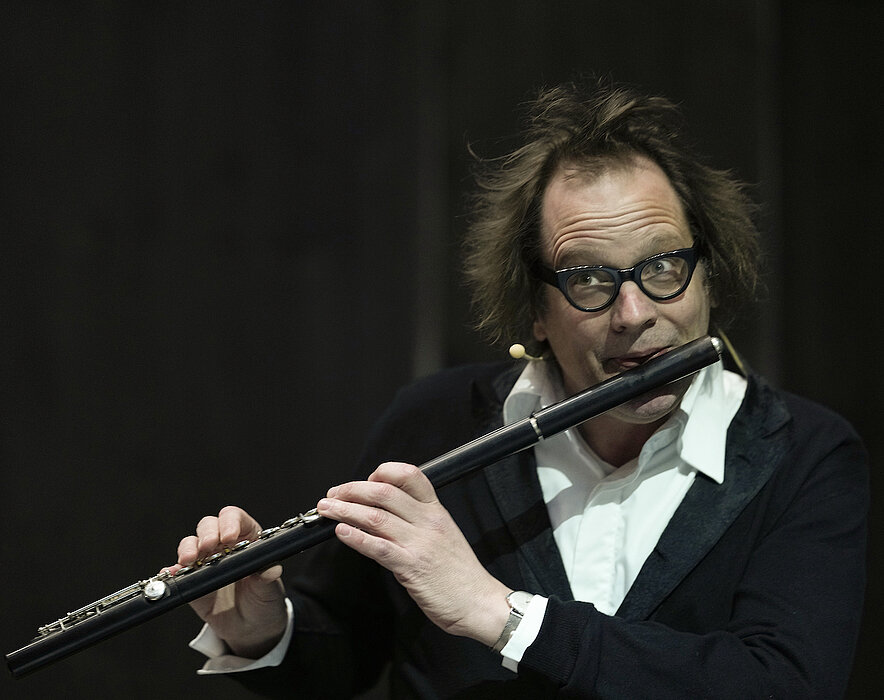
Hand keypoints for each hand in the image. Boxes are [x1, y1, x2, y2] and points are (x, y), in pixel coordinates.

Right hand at [165, 506, 287, 657]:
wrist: (251, 629)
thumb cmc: (264, 601)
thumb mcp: (270, 590)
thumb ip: (268, 578)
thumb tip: (270, 570)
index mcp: (248, 539)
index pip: (236, 519)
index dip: (231, 522)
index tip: (230, 537)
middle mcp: (225, 546)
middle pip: (210, 526)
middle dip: (207, 534)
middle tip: (208, 547)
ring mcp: (206, 562)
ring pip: (191, 543)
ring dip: (188, 548)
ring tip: (189, 560)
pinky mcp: (192, 581)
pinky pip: (178, 571)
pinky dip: (172, 570)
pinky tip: (170, 573)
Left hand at [316, 462, 511, 645]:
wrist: (479, 602)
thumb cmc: (460, 573)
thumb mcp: (444, 535)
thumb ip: (418, 521)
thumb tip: (383, 513)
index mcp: (436, 511)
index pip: (409, 475)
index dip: (382, 472)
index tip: (365, 481)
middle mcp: (428, 522)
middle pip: (383, 493)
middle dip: (351, 490)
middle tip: (333, 494)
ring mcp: (419, 543)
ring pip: (375, 517)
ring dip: (344, 510)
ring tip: (326, 509)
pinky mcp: (411, 566)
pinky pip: (377, 547)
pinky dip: (356, 537)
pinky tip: (341, 532)